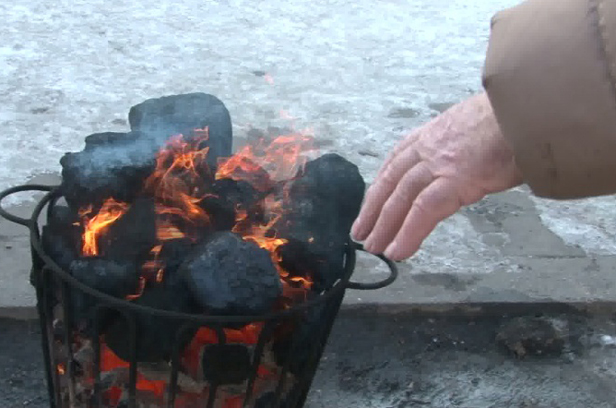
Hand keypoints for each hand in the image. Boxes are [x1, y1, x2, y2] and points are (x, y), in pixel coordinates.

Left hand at [351, 92, 522, 260]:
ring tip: (372, 247)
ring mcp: (440, 163)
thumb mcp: (476, 125)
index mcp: (433, 133)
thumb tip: (470, 159)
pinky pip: (423, 212)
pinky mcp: (455, 181)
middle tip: (360, 230)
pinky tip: (397, 252)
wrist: (530, 107)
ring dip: (384, 225)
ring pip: (400, 198)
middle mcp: (429, 147)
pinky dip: (408, 234)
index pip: (397, 160)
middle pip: (391, 181)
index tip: (372, 200)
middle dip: (373, 208)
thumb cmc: (514, 117)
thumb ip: (463, 144)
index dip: (381, 184)